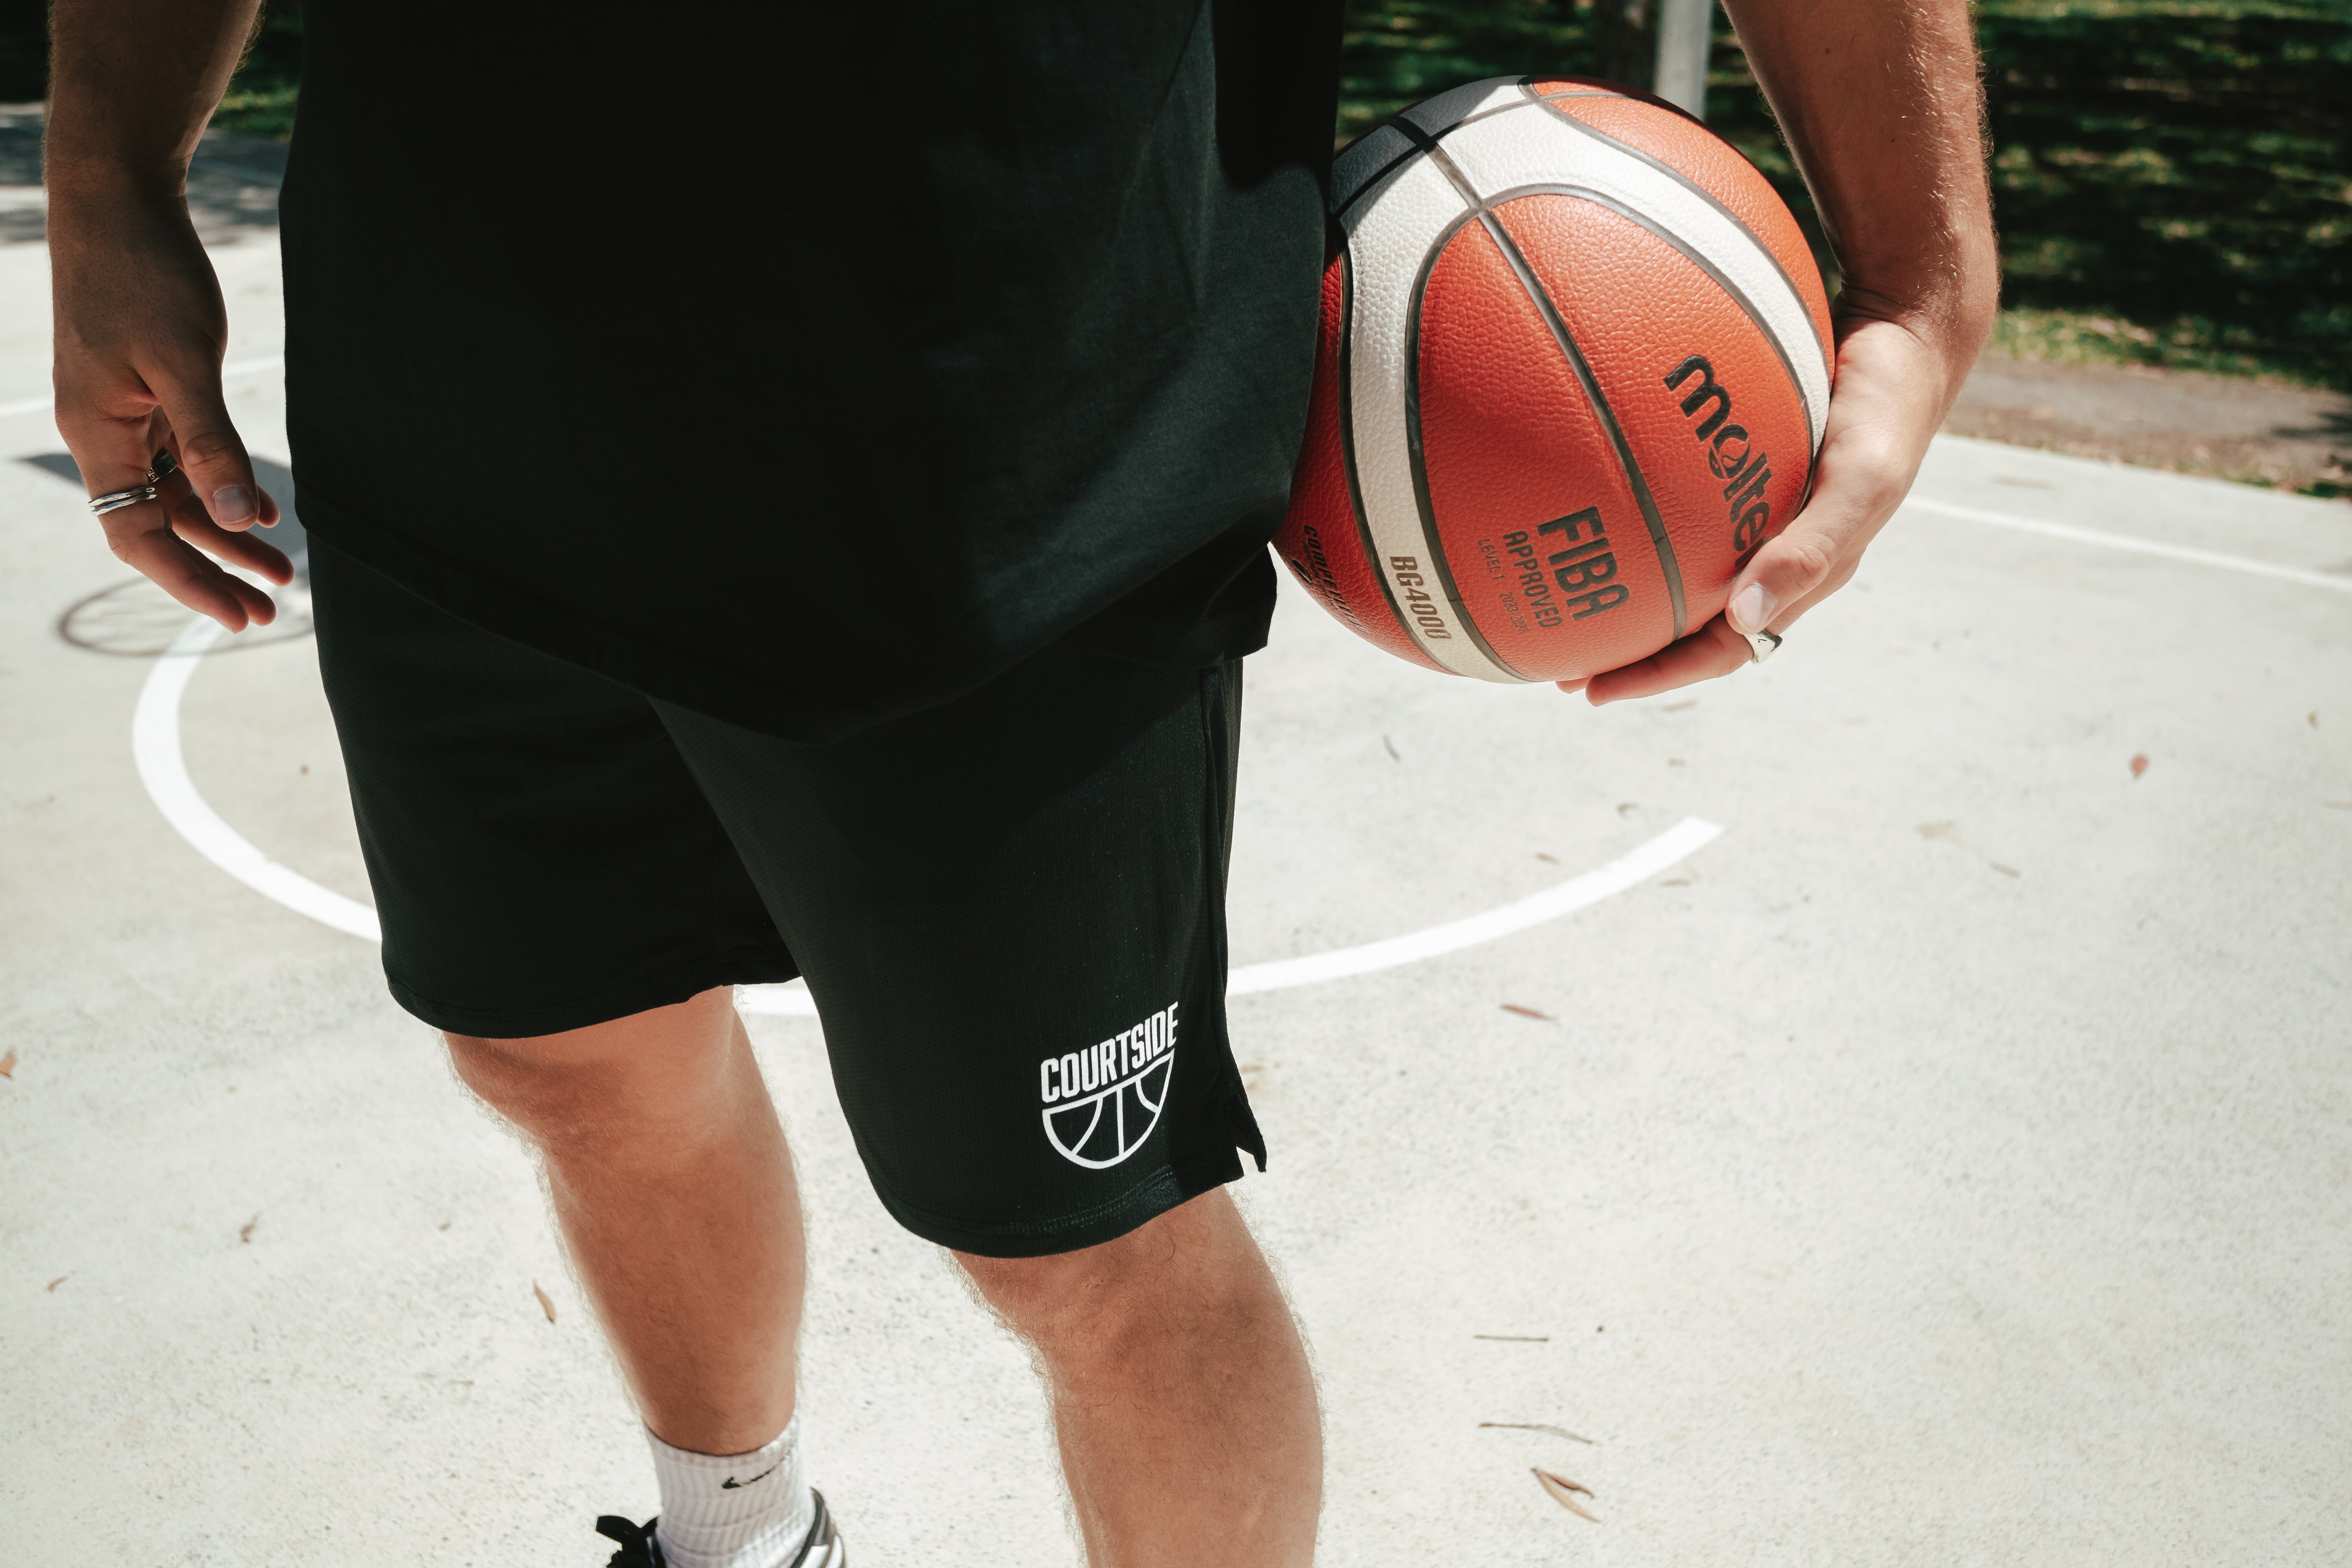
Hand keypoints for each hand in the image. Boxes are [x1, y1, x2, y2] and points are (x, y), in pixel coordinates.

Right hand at [51, 185, 288, 630]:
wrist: (119, 200)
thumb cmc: (143, 272)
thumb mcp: (182, 361)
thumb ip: (211, 443)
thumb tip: (236, 518)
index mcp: (98, 434)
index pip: (137, 534)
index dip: (188, 581)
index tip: (237, 616)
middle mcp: (103, 432)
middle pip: (158, 524)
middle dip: (213, 569)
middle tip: (270, 610)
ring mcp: (123, 413)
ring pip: (175, 495)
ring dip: (224, 533)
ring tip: (280, 572)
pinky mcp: (145, 391)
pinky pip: (180, 459)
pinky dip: (220, 487)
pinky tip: (261, 511)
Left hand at [1564, 316, 1960, 703]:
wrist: (1900, 343)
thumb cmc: (1885, 412)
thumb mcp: (1860, 482)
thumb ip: (1809, 550)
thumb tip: (1744, 620)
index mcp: (1797, 578)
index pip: (1719, 649)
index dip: (1658, 676)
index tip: (1591, 690)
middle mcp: (1768, 556)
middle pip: (1688, 624)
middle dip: (1626, 651)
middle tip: (1557, 662)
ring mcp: (1752, 517)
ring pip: (1678, 573)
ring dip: (1625, 594)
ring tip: (1559, 598)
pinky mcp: (1740, 475)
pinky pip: (1678, 510)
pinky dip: (1633, 519)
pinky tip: (1589, 505)